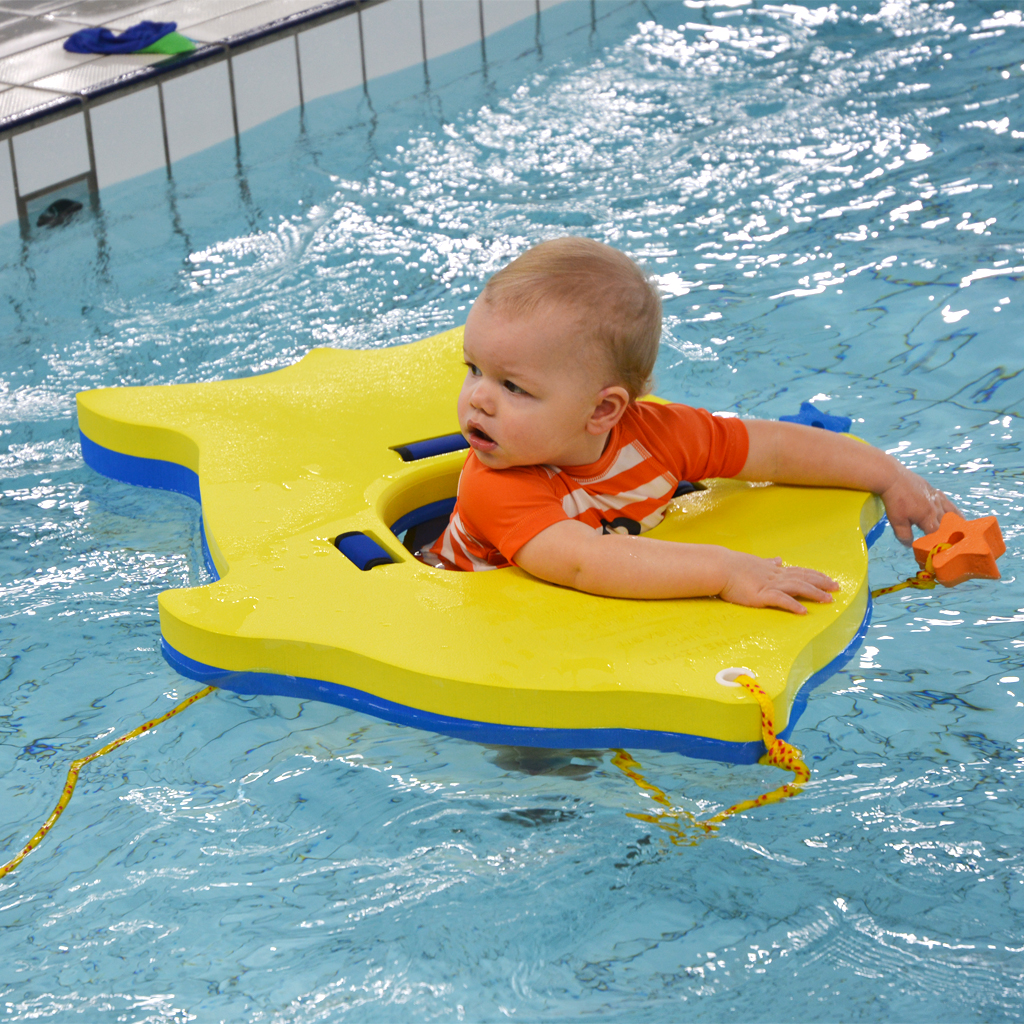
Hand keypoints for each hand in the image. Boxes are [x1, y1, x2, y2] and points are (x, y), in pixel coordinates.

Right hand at [718, 552, 838, 614]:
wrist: (719, 567)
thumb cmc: (732, 565)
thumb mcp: (754, 562)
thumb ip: (768, 563)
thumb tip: (779, 559)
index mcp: (773, 570)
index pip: (799, 571)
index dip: (815, 575)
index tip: (829, 579)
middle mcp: (775, 576)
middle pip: (804, 578)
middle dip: (822, 583)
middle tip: (837, 588)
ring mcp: (769, 585)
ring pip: (797, 587)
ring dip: (814, 593)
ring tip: (828, 599)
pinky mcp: (761, 595)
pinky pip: (781, 600)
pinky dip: (793, 605)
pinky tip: (804, 611)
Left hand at [880, 466, 957, 545]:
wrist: (893, 477)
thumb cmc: (894, 500)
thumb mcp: (896, 521)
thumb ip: (904, 535)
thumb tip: (910, 545)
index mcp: (927, 518)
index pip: (937, 535)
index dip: (939, 543)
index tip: (940, 549)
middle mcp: (936, 508)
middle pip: (947, 525)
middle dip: (950, 534)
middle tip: (954, 542)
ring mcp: (937, 498)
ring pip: (951, 513)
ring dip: (957, 522)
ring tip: (963, 530)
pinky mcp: (934, 491)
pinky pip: (948, 503)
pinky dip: (954, 510)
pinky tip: (956, 513)